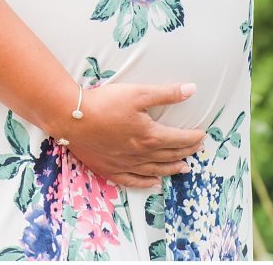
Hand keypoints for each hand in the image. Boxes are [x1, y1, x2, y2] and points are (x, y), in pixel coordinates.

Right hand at [60, 82, 205, 188]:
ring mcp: (125, 164)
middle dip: (186, 151)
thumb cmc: (104, 103)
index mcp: (150, 136)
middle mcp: (141, 154)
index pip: (179, 139)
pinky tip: (154, 183)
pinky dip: (146, 182)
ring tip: (183, 168)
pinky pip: (132, 180)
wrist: (71, 117)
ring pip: (155, 170)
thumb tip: (192, 89)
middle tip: (195, 149)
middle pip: (170, 155)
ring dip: (171, 168)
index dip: (193, 138)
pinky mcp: (109, 168)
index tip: (202, 135)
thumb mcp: (137, 93)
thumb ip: (166, 93)